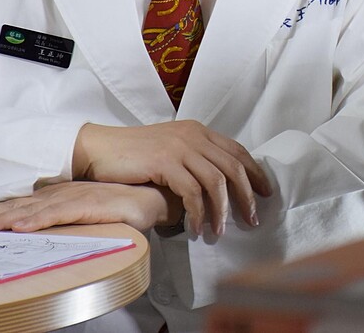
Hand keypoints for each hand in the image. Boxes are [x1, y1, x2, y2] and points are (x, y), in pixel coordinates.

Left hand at [0, 181, 181, 232]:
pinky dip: (37, 220)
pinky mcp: (89, 206)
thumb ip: (57, 218)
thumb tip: (30, 227)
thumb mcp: (80, 213)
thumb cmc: (116, 207)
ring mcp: (73, 198)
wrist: (150, 198)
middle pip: (15, 206)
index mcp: (54, 196)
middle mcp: (58, 194)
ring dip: (2, 218)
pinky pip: (58, 214)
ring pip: (30, 210)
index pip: (14, 206)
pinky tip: (20, 226)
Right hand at [72, 121, 271, 236]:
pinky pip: (191, 192)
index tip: (265, 193)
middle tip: (252, 219)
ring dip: (222, 210)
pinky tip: (195, 228)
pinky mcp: (165, 161)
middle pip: (232, 167)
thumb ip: (192, 161)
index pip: (236, 151)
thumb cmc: (132, 156)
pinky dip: (197, 213)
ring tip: (221, 231)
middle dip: (246, 196)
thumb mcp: (170, 151)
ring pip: (216, 181)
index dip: (254, 173)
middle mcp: (193, 136)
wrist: (98, 149)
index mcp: (198, 131)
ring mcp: (179, 147)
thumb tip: (215, 190)